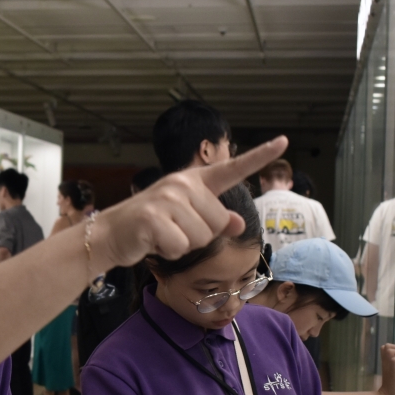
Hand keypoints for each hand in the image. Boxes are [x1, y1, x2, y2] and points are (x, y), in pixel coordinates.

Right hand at [91, 137, 286, 270]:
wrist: (111, 234)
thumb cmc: (152, 227)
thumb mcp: (186, 221)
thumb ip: (214, 220)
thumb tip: (238, 223)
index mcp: (193, 181)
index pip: (232, 168)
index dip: (259, 156)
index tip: (284, 141)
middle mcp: (182, 184)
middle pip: (218, 222)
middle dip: (200, 236)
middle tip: (173, 230)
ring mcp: (167, 199)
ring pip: (201, 237)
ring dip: (183, 246)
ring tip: (163, 235)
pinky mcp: (153, 219)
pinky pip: (181, 247)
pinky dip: (169, 252)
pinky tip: (154, 243)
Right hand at [374, 344, 394, 394]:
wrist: (388, 394)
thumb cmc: (392, 385)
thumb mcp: (392, 372)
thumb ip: (393, 365)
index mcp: (384, 361)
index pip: (385, 347)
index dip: (393, 348)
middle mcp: (384, 361)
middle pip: (386, 345)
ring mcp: (387, 364)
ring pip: (390, 349)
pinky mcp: (392, 368)